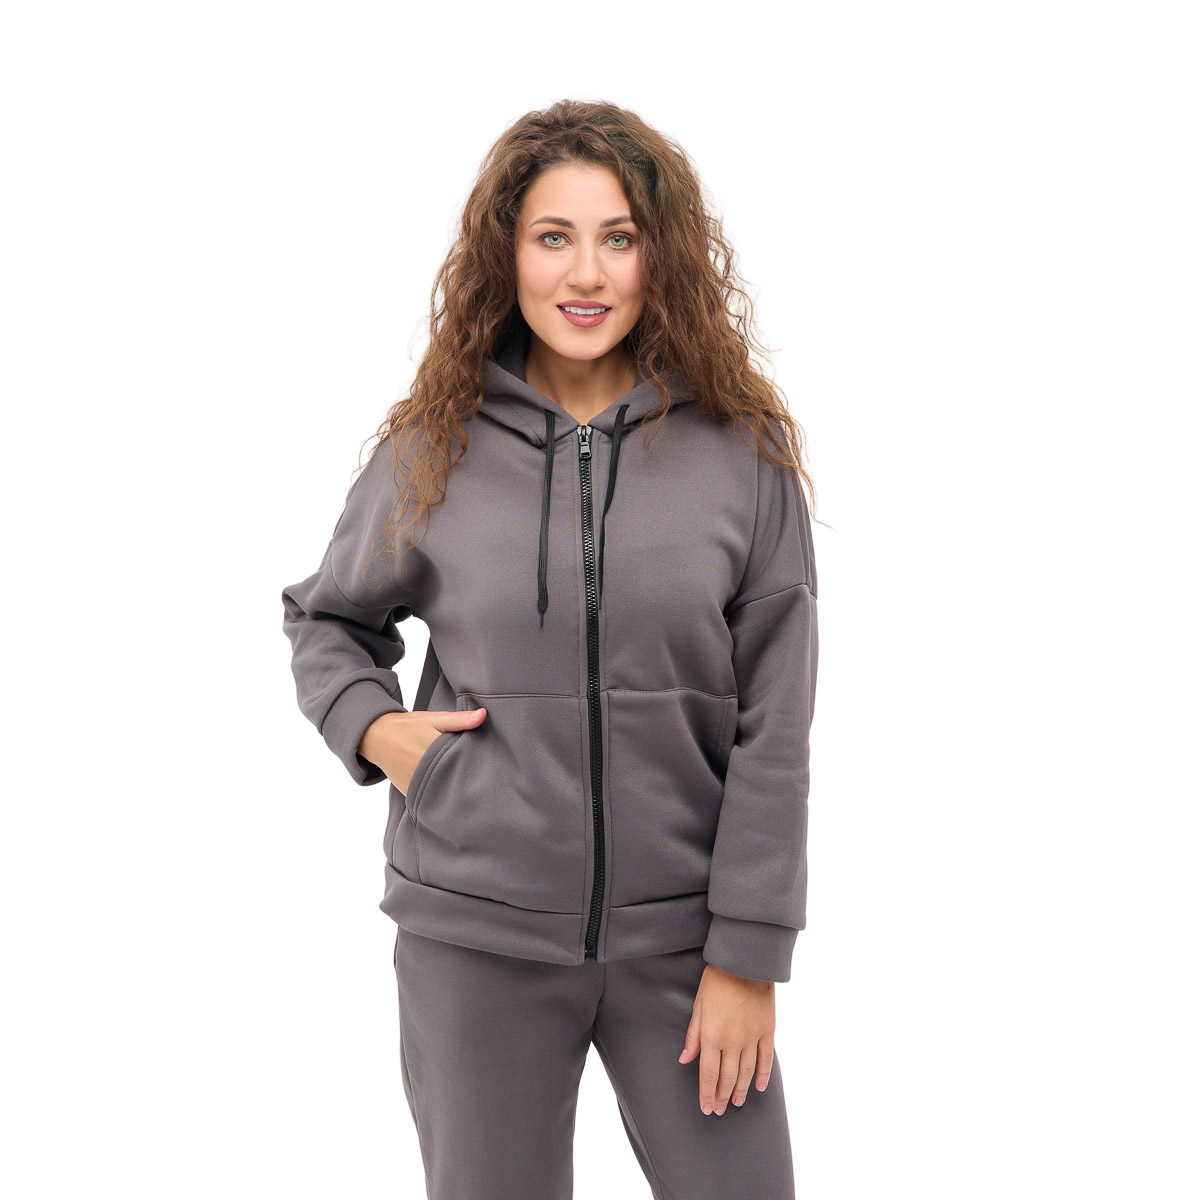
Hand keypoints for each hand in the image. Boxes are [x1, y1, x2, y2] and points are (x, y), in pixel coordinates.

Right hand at [357, 707, 487, 792]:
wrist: (377, 738)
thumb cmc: (408, 726)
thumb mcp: (434, 719)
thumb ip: (459, 719)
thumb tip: (483, 714)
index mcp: (432, 751)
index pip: (461, 763)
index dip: (476, 765)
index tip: (490, 767)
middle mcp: (422, 772)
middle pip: (454, 780)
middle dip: (467, 778)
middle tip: (484, 780)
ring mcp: (415, 785)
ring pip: (442, 791)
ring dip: (453, 788)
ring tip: (467, 786)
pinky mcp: (410, 793)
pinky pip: (429, 796)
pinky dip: (439, 793)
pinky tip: (449, 789)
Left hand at [678, 963, 775, 1114]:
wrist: (744, 961)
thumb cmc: (717, 980)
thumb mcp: (698, 1005)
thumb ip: (693, 1036)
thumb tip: (684, 1059)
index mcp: (712, 1035)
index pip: (708, 1073)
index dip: (706, 1093)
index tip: (706, 1107)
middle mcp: (732, 1040)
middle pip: (727, 1077)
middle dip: (721, 1096)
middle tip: (719, 1110)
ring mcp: (752, 1036)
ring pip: (747, 1072)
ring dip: (741, 1090)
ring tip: (737, 1103)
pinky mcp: (767, 1029)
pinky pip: (766, 1058)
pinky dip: (763, 1075)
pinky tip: (760, 1087)